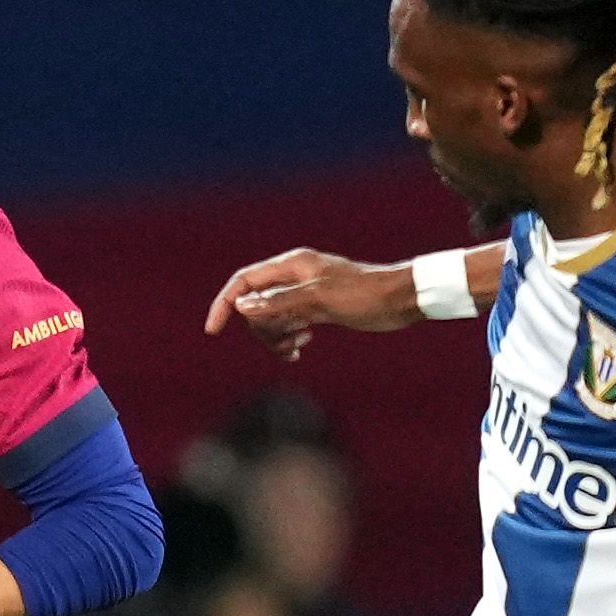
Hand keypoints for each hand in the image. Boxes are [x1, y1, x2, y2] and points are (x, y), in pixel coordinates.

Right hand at [203, 248, 418, 360]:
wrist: (401, 299)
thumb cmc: (366, 296)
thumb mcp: (320, 301)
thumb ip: (280, 302)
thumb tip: (243, 306)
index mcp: (292, 266)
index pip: (244, 282)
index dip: (225, 305)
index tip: (213, 331)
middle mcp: (294, 276)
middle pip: (256, 304)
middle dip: (262, 329)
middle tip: (285, 344)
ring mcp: (305, 291)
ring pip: (272, 317)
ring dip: (276, 337)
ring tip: (296, 349)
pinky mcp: (317, 306)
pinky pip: (289, 323)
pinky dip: (289, 337)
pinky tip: (303, 346)